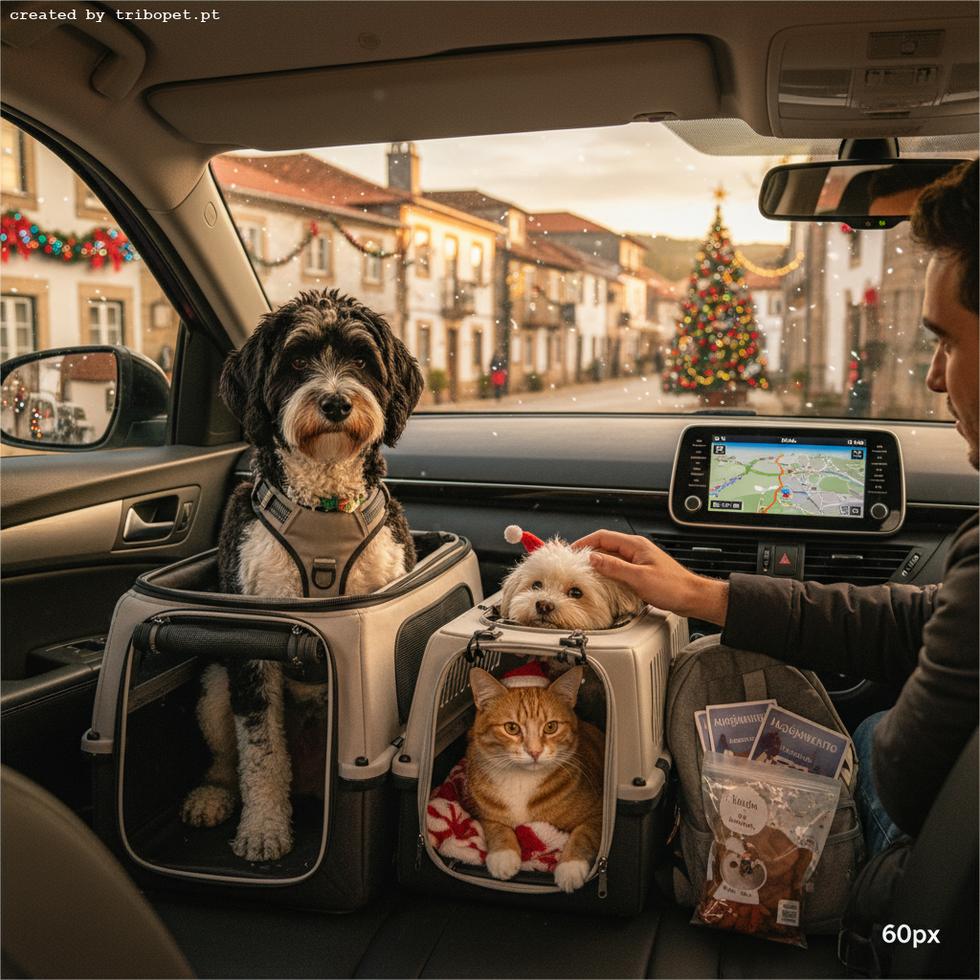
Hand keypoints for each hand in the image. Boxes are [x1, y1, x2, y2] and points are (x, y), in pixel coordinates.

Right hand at [573, 529, 729, 625]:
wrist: (692, 597)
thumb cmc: (673, 587)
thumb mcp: (639, 578)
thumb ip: (614, 567)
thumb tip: (593, 558)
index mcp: (635, 545)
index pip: (603, 536)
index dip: (585, 542)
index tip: (572, 551)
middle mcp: (636, 549)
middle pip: (605, 545)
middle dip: (589, 553)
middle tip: (575, 564)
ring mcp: (639, 560)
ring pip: (611, 557)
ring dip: (598, 564)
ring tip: (586, 573)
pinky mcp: (641, 571)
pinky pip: (619, 568)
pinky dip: (608, 572)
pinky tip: (604, 582)